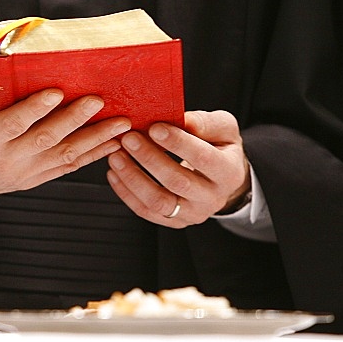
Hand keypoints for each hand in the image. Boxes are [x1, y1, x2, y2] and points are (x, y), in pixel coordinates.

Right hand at [0, 72, 131, 210]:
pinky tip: (113, 144)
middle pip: (46, 139)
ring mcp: (24, 173)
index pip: (12, 125)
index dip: (35, 110)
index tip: (56, 92)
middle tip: (99, 100)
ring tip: (122, 124)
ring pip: (65, 156)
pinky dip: (92, 156)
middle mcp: (7, 160)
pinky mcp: (34, 178)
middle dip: (75, 120)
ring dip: (95, 140)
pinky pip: (67, 168)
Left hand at [106, 110, 249, 227]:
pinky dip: (126, 193)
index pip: (203, 158)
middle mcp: (213, 198)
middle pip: (177, 182)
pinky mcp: (174, 221)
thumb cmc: (219, 147)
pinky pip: (146, 211)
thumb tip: (182, 120)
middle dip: (149, 158)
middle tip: (128, 138)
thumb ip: (206, 123)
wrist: (223, 178)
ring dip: (133, 178)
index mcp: (228, 172)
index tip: (155, 127)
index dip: (178, 143)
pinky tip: (114, 173)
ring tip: (116, 156)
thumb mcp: (223, 129)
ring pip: (159, 202)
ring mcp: (192, 213)